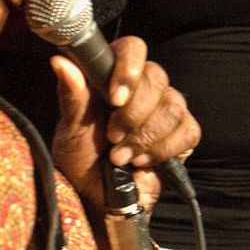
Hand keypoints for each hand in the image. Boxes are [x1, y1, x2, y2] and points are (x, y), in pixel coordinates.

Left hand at [49, 36, 199, 217]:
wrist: (98, 200)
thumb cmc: (81, 161)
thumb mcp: (71, 129)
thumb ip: (72, 95)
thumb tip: (61, 62)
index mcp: (113, 75)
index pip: (133, 48)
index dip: (129, 69)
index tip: (114, 98)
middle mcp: (142, 87)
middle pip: (157, 77)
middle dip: (133, 114)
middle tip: (112, 137)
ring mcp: (165, 109)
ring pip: (173, 105)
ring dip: (145, 136)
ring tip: (122, 156)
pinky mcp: (182, 134)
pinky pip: (188, 131)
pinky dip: (164, 150)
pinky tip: (143, 161)